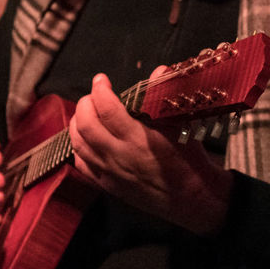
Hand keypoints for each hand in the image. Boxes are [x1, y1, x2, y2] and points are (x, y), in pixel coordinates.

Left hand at [69, 72, 232, 235]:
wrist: (192, 197)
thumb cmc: (189, 161)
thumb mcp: (181, 125)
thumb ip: (164, 97)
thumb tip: (159, 71)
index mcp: (138, 140)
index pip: (107, 109)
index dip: (99, 89)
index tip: (101, 80)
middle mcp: (119, 156)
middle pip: (85, 125)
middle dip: (85, 103)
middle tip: (93, 95)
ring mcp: (110, 173)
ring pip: (78, 144)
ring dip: (77, 123)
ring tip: (86, 112)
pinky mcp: (108, 186)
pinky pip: (82, 165)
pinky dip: (79, 148)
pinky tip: (85, 139)